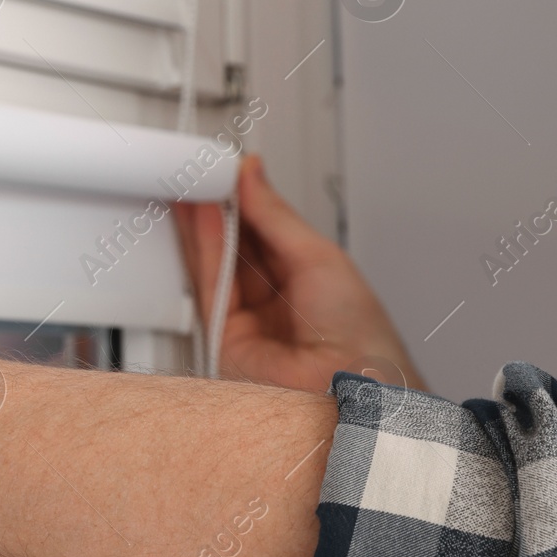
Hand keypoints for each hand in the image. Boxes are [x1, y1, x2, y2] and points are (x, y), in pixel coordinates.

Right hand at [173, 155, 419, 391]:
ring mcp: (249, 318)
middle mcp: (277, 300)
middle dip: (219, 206)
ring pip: (217, 261)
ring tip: (195, 182)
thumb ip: (275, 216)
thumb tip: (252, 176)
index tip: (230, 169)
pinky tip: (198, 215)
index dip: (246, 198)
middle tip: (205, 171)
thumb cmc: (361, 339)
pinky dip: (201, 247)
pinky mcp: (223, 336)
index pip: (267, 230)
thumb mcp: (319, 257)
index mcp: (310, 281)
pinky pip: (208, 284)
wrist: (351, 386)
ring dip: (203, 220)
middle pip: (238, 244)